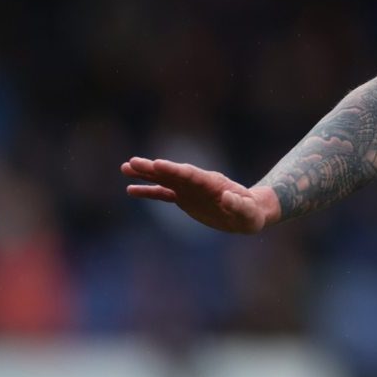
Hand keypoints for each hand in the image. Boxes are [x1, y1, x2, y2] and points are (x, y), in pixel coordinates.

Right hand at [122, 157, 280, 233]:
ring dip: (146, 174)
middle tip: (133, 162)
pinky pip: (163, 193)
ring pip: (164, 179)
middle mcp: (198, 182)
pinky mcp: (184, 198)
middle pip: (173, 173)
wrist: (248, 213)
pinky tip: (130, 190)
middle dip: (154, 168)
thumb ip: (240, 205)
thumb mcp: (249, 213)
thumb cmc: (251, 213)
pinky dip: (148, 191)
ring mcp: (189, 189)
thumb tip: (228, 197)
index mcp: (213, 183)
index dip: (174, 170)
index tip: (157, 165)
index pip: (191, 174)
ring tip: (125, 168)